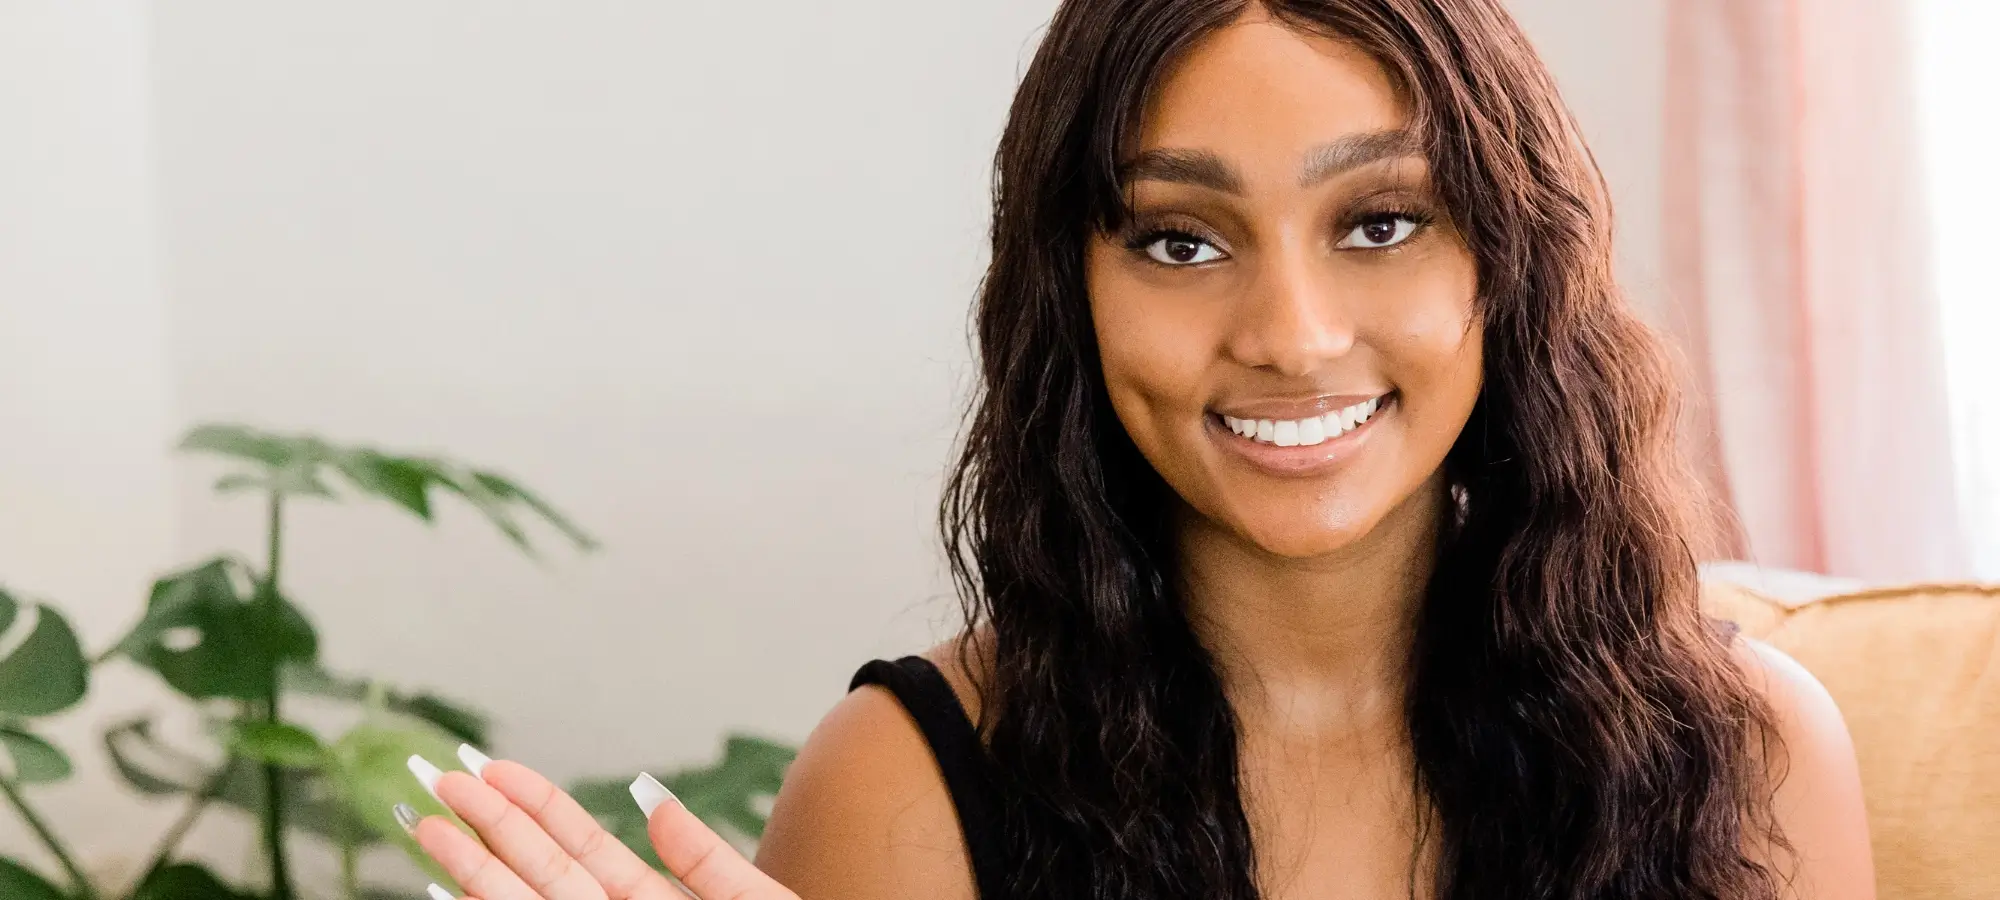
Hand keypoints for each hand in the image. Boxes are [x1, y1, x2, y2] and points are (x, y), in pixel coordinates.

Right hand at [398, 744, 801, 899]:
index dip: (537, 804)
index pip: (581, 844)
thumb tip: (652, 802)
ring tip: (429, 827)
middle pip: (539, 868)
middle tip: (439, 777)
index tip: (494, 766)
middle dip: (489, 825)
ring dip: (474, 870)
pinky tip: (456, 893)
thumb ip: (706, 860)